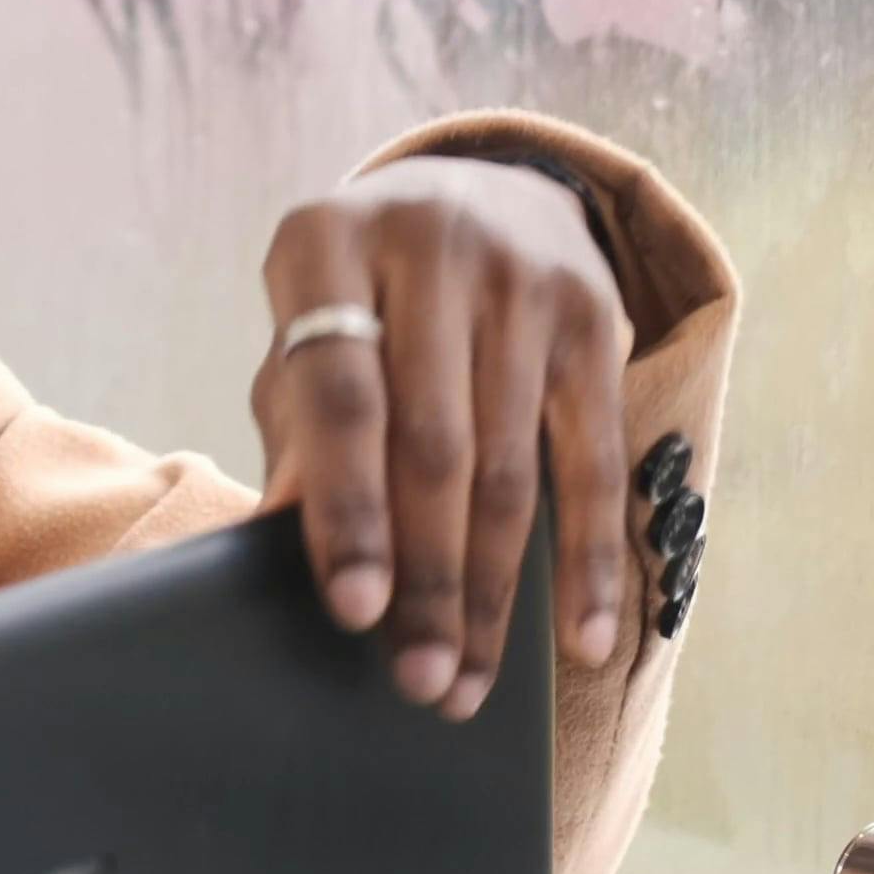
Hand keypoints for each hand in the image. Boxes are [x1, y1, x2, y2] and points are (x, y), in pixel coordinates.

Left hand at [250, 156, 634, 717]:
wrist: (478, 192)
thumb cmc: (361, 302)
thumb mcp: (305, 336)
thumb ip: (296, 432)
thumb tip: (278, 558)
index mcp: (324, 243)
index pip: (339, 395)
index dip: (348, 510)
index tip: (355, 611)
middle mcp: (428, 244)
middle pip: (432, 443)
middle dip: (427, 578)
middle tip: (420, 681)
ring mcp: (520, 277)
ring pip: (511, 465)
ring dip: (494, 591)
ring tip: (469, 682)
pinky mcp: (593, 317)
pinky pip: (595, 459)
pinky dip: (589, 558)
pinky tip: (581, 637)